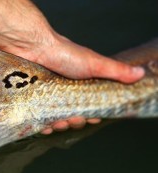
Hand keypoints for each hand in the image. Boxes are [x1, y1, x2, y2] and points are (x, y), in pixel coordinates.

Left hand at [0, 30, 144, 133]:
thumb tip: (140, 73)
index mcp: (80, 84)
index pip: (89, 105)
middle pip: (72, 114)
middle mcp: (64, 90)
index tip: (92, 118)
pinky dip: (41, 124)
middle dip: (75, 121)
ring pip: (55, 118)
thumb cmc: (63, 53)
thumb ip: (115, 70)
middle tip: (74, 119)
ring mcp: (47, 94)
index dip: (92, 114)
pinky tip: (43, 127)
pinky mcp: (32, 98)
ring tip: (58, 123)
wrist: (32, 46)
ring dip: (59, 125)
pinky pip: (37, 117)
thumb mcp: (93, 62)